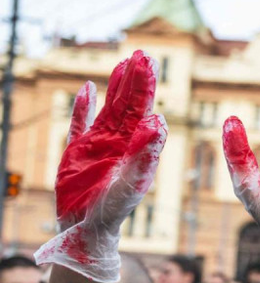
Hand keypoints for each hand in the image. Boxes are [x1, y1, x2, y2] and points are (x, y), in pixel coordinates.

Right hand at [35, 51, 167, 282]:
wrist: (87, 228)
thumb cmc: (114, 210)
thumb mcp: (132, 182)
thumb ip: (145, 153)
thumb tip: (159, 122)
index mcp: (136, 147)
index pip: (143, 110)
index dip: (146, 87)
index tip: (150, 65)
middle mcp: (120, 142)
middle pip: (129, 104)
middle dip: (136, 80)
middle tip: (143, 54)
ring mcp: (99, 145)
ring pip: (109, 109)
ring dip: (116, 87)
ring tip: (124, 63)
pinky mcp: (78, 152)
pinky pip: (80, 124)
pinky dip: (83, 106)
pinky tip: (88, 88)